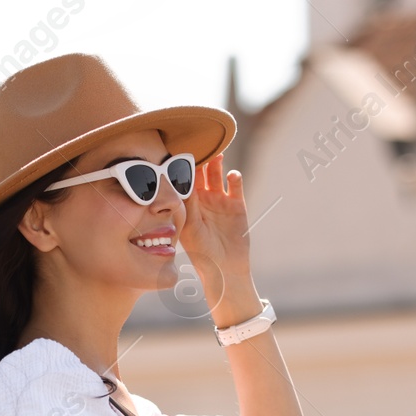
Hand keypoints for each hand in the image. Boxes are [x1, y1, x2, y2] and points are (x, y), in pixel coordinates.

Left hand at [180, 152, 252, 312]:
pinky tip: (232, 176)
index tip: (179, 153)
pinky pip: (235, 185)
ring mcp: (220, 200)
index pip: (183, 180)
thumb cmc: (202, 253)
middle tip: (200, 146)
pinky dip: (234, 178)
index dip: (181, 167)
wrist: (225, 269)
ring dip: (217, 163)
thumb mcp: (190, 228)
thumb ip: (188, 207)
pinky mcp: (237, 204)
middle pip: (200, 172)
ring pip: (217, 174)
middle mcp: (202, 200)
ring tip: (217, 154)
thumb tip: (181, 185)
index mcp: (187, 205)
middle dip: (200, 159)